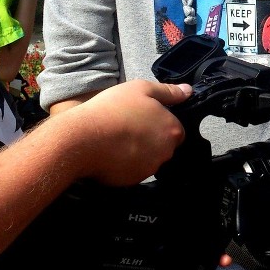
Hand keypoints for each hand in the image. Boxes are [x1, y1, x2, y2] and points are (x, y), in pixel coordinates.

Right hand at [69, 79, 189, 185]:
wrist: (81, 139)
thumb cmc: (111, 110)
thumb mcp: (141, 89)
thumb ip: (168, 91)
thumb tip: (188, 91)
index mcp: (173, 130)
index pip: (176, 129)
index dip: (160, 123)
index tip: (143, 119)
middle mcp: (166, 152)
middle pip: (164, 145)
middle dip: (150, 138)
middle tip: (128, 128)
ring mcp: (150, 168)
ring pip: (148, 159)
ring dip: (138, 152)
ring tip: (117, 139)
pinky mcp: (132, 181)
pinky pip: (133, 171)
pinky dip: (124, 164)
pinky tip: (110, 153)